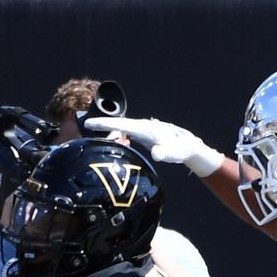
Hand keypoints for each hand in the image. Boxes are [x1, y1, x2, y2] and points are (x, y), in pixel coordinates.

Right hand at [84, 116, 223, 176]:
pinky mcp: (145, 135)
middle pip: (118, 124)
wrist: (190, 147)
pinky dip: (118, 135)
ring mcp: (144, 130)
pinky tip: (112, 141)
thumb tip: (156, 153)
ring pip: (122, 128)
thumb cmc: (182, 150)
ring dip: (109, 130)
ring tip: (95, 134)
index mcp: (146, 129)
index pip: (121, 125)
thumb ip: (165, 153)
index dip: (105, 124)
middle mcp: (143, 126)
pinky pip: (127, 133)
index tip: (89, 123)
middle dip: (102, 124)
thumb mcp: (174, 153)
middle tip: (85, 126)